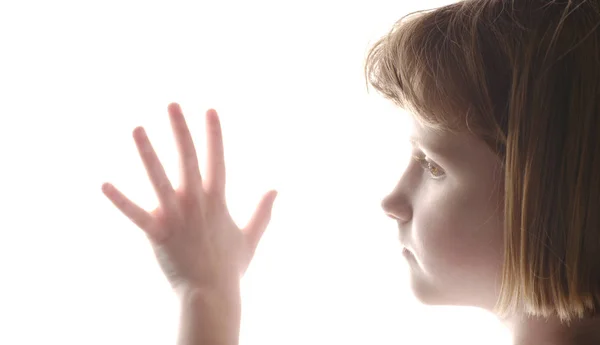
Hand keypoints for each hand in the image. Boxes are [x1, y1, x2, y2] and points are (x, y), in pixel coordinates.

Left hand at [101, 103, 277, 296]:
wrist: (211, 294)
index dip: (214, 134)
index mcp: (217, 201)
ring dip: (148, 152)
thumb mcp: (251, 237)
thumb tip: (276, 190)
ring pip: (159, 178)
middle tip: (172, 104)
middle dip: (180, 130)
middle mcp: (196, 203)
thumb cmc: (230, 267)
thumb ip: (263, 212)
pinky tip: (104, 184)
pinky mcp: (158, 233)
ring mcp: (176, 217)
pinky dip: (120, 200)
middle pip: (188, 159)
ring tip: (137, 128)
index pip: (217, 159)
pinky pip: (135, 214)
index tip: (210, 110)